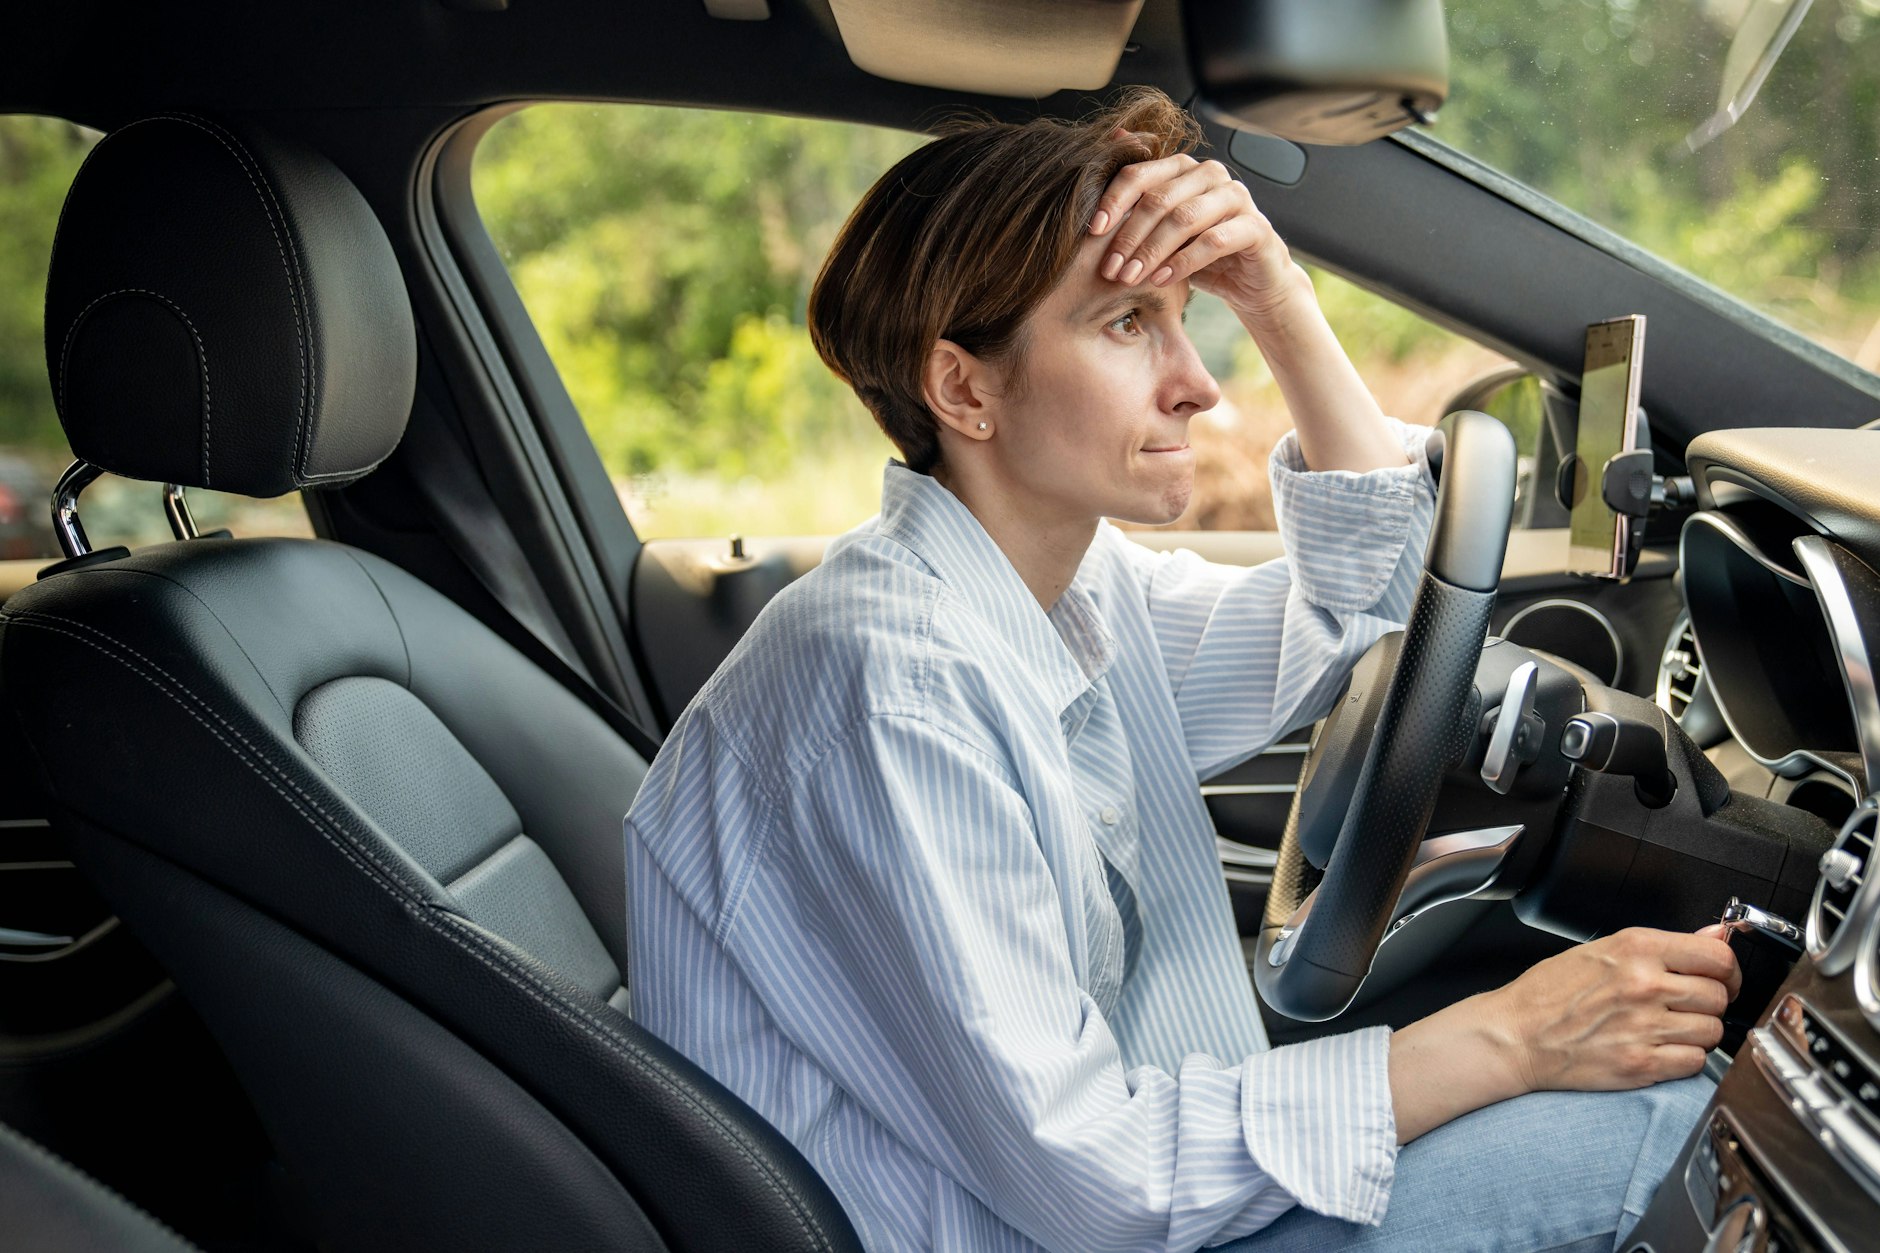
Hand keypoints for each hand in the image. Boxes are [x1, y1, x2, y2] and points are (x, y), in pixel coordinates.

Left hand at [1087, 146, 1304, 322]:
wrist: (1251, 284)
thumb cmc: (1200, 254)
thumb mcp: (1161, 230)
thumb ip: (1137, 197)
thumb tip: (1113, 141)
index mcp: (1183, 168)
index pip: (1141, 174)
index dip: (1114, 201)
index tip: (1093, 232)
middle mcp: (1211, 174)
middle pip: (1159, 198)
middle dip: (1129, 236)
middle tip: (1110, 269)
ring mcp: (1236, 197)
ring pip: (1184, 218)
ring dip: (1152, 251)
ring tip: (1131, 277)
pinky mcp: (1256, 227)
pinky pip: (1213, 241)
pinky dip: (1183, 262)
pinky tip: (1162, 280)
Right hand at [1487, 925, 1740, 1092]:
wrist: (1515, 1035)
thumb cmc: (1550, 993)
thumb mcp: (1602, 950)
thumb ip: (1663, 946)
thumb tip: (1713, 935)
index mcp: (1635, 949)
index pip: (1717, 956)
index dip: (1728, 971)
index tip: (1722, 979)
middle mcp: (1644, 985)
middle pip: (1718, 997)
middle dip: (1708, 1003)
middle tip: (1686, 1006)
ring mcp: (1644, 1026)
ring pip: (1711, 1032)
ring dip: (1697, 1033)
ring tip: (1667, 1028)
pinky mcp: (1642, 1064)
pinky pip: (1695, 1063)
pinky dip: (1684, 1059)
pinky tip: (1659, 1048)